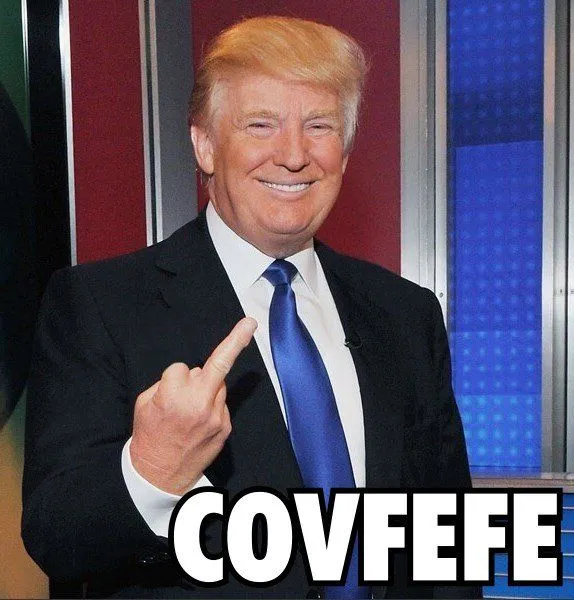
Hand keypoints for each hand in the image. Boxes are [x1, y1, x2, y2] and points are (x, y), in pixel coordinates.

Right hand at [130, 317, 256, 494]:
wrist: (160, 475)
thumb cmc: (149, 436)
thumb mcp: (143, 404)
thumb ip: (167, 383)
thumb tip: (192, 373)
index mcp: (173, 397)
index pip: (181, 368)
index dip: (173, 377)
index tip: (169, 387)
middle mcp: (199, 405)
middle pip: (215, 366)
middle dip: (235, 342)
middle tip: (250, 323)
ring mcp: (216, 417)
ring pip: (218, 385)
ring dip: (207, 388)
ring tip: (190, 411)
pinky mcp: (225, 427)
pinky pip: (221, 404)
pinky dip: (212, 405)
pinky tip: (198, 422)